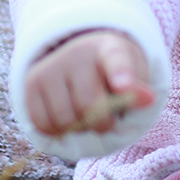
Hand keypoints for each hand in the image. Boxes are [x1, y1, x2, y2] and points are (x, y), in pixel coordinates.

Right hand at [23, 30, 153, 137]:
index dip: (121, 74)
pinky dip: (57, 130)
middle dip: (102, 123)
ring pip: (64, 120)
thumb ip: (138, 91)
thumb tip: (148, 99)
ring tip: (86, 115)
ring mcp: (51, 66)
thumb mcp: (132, 77)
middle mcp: (76, 53)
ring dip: (78, 128)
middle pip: (89, 106)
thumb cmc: (112, 74)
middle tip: (108, 120)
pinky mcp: (32, 83)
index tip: (125, 86)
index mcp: (110, 48)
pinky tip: (67, 118)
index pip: (116, 60)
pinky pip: (43, 124)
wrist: (80, 57)